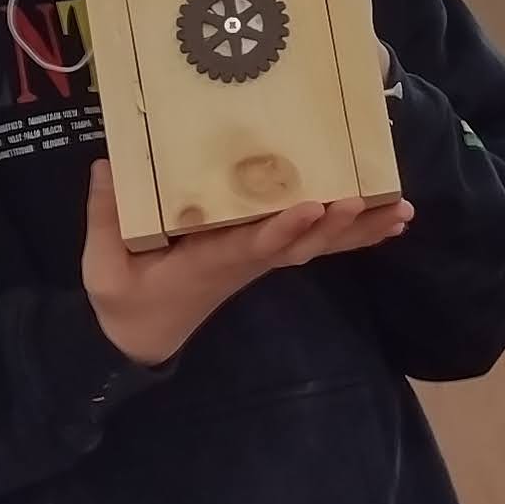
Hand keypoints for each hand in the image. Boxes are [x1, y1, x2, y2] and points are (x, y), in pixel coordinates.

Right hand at [81, 160, 411, 367]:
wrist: (141, 339)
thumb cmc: (125, 301)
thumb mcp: (103, 268)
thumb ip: (106, 219)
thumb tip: (108, 164)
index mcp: (207, 263)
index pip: (252, 247)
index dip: (284, 229)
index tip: (313, 207)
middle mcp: (243, 263)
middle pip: (299, 246)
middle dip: (338, 226)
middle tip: (379, 204)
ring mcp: (257, 262)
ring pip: (314, 246)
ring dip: (358, 230)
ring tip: (402, 211)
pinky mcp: (262, 257)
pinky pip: (310, 244)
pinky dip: (349, 232)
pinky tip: (385, 218)